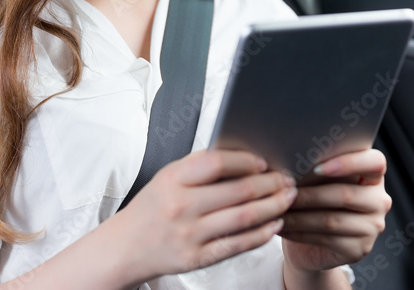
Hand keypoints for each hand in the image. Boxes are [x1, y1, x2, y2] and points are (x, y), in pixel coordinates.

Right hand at [110, 149, 297, 284]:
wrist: (126, 247)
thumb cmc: (153, 207)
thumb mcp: (168, 177)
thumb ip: (201, 165)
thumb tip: (244, 155)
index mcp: (173, 179)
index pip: (217, 163)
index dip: (246, 161)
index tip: (265, 161)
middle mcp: (181, 206)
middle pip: (238, 191)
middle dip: (270, 183)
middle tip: (287, 179)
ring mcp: (189, 235)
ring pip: (244, 218)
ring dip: (273, 206)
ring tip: (287, 198)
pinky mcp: (197, 258)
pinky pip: (238, 244)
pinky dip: (261, 233)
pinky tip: (274, 223)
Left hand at [280, 148, 391, 273]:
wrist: (312, 242)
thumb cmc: (314, 200)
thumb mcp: (317, 179)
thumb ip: (314, 167)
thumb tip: (289, 158)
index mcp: (374, 175)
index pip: (375, 163)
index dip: (349, 164)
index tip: (316, 168)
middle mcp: (380, 201)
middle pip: (346, 195)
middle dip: (309, 194)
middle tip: (283, 191)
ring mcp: (373, 227)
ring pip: (332, 220)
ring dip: (299, 215)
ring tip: (277, 210)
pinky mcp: (360, 250)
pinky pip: (326, 239)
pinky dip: (299, 232)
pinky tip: (281, 227)